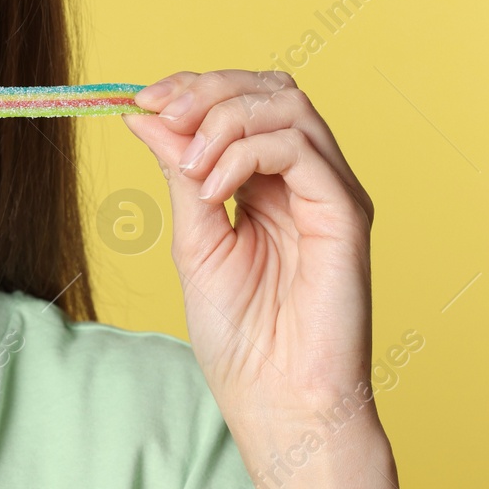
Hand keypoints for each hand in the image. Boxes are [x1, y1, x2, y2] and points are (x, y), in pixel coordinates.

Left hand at [122, 70, 376, 434]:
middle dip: (208, 89)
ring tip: (189, 162)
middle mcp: (306, 178)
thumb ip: (178, 172)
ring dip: (224, 117)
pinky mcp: (346, 213)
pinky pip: (300, 149)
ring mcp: (330, 192)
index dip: (193, 87)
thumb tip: (142, 113)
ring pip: (288, 105)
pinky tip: (213, 187)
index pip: (242, 101)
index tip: (141, 98)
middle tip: (161, 111)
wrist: (276, 401)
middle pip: (271, 89)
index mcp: (269, 182)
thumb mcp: (193, 238)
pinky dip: (246, 152)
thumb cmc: (241, 336)